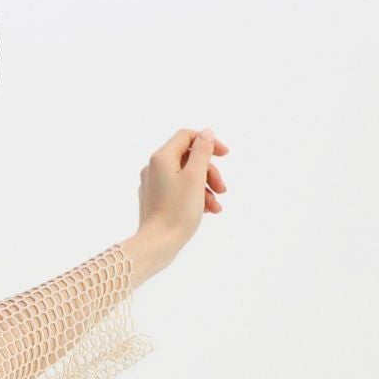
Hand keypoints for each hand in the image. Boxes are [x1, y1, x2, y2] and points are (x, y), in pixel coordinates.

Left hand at [136, 127, 229, 264]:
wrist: (157, 245)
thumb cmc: (177, 211)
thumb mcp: (195, 177)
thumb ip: (202, 152)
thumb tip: (206, 133)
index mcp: (161, 158)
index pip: (187, 137)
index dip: (208, 142)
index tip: (225, 155)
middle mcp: (154, 168)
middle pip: (188, 158)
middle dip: (209, 172)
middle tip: (223, 189)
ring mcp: (153, 185)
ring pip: (186, 177)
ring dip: (206, 188)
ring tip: (216, 207)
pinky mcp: (156, 201)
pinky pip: (179, 191)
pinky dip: (195, 197)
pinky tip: (207, 211)